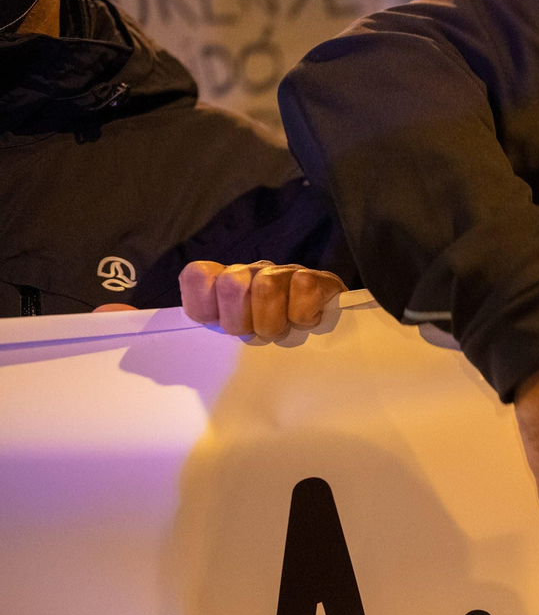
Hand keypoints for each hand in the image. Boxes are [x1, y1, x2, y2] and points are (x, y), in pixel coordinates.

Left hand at [179, 261, 346, 337]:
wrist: (329, 340)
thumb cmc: (271, 342)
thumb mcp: (232, 339)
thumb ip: (197, 333)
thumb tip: (134, 323)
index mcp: (225, 284)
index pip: (196, 276)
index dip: (204, 305)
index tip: (220, 326)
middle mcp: (252, 272)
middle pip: (231, 284)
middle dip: (243, 321)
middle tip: (256, 334)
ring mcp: (285, 273)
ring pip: (267, 287)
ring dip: (275, 322)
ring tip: (283, 331)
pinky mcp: (318, 278)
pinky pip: (304, 288)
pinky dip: (304, 315)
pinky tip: (307, 322)